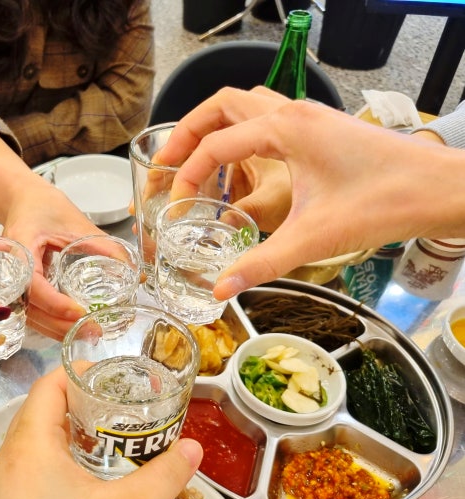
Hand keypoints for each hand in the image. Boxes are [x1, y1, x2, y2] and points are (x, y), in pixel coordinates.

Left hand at [0, 367, 202, 498]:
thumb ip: (165, 476)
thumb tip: (193, 449)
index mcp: (31, 442)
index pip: (49, 383)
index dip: (80, 371)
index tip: (114, 375)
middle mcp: (10, 454)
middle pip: (42, 406)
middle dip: (80, 398)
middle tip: (119, 403)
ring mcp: (4, 482)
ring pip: (34, 435)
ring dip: (68, 427)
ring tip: (107, 434)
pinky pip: (30, 461)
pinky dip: (57, 453)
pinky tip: (86, 473)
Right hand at [2, 182, 102, 338]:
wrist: (21, 199)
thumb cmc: (44, 206)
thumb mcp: (77, 223)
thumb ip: (105, 247)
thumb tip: (135, 274)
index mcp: (20, 249)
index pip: (34, 286)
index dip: (56, 304)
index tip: (81, 313)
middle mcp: (9, 270)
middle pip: (29, 309)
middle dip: (60, 325)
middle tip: (92, 331)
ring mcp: (10, 282)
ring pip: (29, 316)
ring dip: (56, 329)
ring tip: (86, 334)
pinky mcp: (18, 288)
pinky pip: (30, 311)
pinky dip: (50, 322)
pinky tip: (70, 328)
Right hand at [162, 87, 464, 299]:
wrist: (438, 189)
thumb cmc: (385, 201)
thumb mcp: (314, 237)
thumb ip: (261, 262)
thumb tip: (220, 289)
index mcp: (285, 128)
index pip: (215, 145)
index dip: (186, 175)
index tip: (175, 204)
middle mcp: (292, 113)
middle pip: (221, 105)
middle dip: (187, 132)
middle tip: (167, 162)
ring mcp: (308, 117)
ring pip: (245, 106)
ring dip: (215, 129)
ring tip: (197, 162)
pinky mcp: (319, 129)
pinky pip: (266, 120)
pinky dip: (242, 136)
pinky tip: (242, 172)